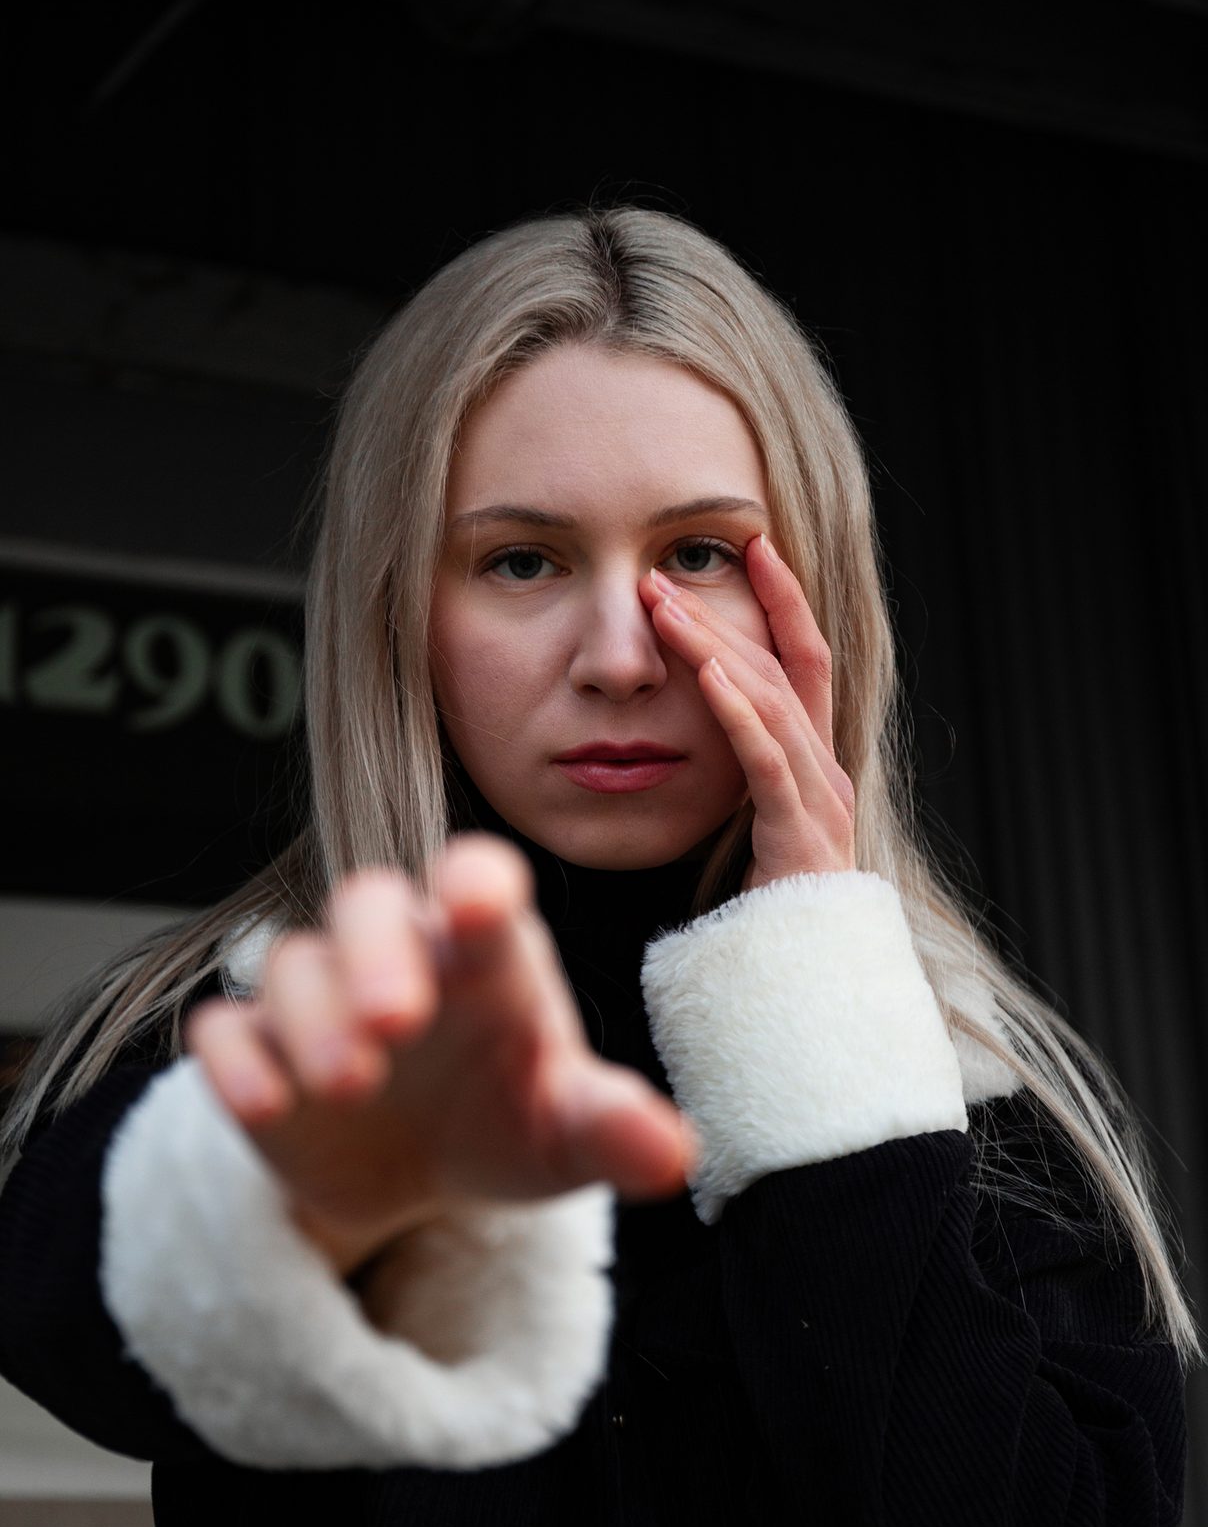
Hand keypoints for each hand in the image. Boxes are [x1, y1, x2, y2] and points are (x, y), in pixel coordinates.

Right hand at [184, 840, 696, 1274]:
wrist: (424, 1175)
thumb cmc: (512, 1119)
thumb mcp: (568, 1134)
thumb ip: (615, 1129)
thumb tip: (674, 1157)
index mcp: (485, 953)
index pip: (477, 878)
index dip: (476, 882)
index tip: (480, 902)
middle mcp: (398, 954)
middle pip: (369, 902)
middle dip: (377, 952)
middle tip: (398, 1021)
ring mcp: (321, 998)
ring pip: (294, 963)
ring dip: (314, 1016)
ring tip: (352, 1082)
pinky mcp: (259, 1050)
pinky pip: (226, 1030)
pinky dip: (237, 1062)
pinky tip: (265, 1106)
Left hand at [639, 532, 856, 890]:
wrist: (810, 981)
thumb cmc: (774, 908)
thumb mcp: (754, 825)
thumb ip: (743, 776)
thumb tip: (703, 726)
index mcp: (817, 761)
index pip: (806, 659)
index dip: (785, 598)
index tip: (751, 545)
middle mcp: (827, 769)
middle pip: (781, 668)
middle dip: (724, 614)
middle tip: (661, 575)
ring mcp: (819, 799)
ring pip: (769, 703)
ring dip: (715, 649)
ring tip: (666, 609)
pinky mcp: (798, 834)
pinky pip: (766, 762)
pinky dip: (738, 714)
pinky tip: (708, 678)